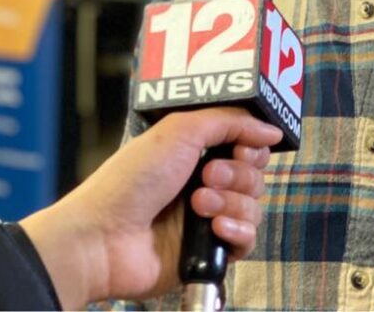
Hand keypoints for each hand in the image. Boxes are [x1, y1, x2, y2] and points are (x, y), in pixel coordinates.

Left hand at [20, 107, 282, 307]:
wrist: (103, 237)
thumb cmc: (131, 180)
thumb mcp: (180, 131)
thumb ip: (230, 122)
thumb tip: (270, 130)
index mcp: (198, 151)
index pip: (247, 145)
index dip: (251, 146)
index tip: (240, 148)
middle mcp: (207, 183)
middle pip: (255, 174)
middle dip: (237, 174)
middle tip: (206, 176)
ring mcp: (208, 218)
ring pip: (254, 206)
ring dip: (230, 202)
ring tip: (198, 204)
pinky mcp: (209, 252)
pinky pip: (247, 241)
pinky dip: (236, 231)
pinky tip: (215, 228)